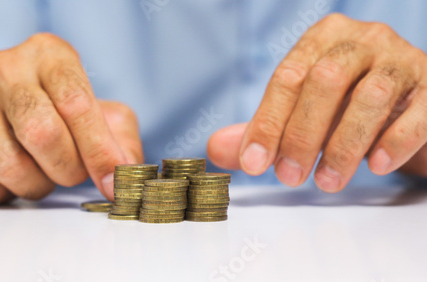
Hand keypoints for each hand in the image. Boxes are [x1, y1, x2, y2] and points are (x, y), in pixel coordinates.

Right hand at [0, 33, 142, 204]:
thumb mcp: (103, 115)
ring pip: (9, 164)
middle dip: (67, 169)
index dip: (99, 150)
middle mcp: (5, 67)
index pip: (76, 103)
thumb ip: (122, 141)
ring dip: (37, 185)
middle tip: (71, 173)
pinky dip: (5, 193)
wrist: (5, 110)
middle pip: (41, 133)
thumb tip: (123, 177)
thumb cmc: (61, 113)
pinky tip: (10, 174)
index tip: (112, 181)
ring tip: (41, 171)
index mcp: (50, 55)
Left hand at [208, 14, 426, 191]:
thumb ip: (262, 128)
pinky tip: (376, 166)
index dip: (267, 122)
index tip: (253, 164)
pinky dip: (394, 140)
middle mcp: (361, 40)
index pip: (287, 77)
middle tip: (288, 176)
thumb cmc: (343, 105)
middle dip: (302, 134)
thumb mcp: (300, 112)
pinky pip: (418, 112)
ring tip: (327, 181)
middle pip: (324, 81)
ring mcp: (401, 59)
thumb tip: (216, 148)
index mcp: (322, 39)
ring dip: (343, 145)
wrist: (404, 103)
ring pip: (370, 96)